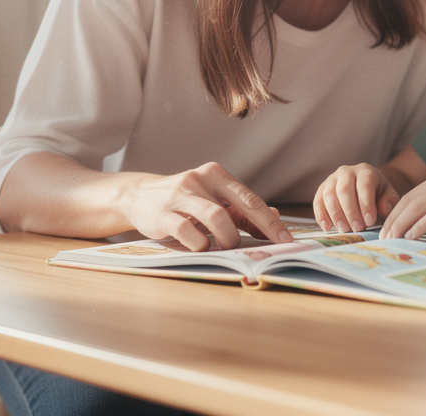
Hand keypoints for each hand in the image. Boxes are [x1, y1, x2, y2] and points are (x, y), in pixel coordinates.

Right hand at [124, 162, 291, 250]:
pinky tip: (200, 246)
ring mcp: (180, 195)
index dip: (271, 221)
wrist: (138, 195)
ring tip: (223, 248)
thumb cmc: (184, 201)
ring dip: (226, 239)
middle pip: (238, 207)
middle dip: (257, 231)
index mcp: (216, 174)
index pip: (251, 199)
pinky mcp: (162, 213)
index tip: (287, 240)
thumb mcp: (212, 199)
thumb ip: (241, 210)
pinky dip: (200, 244)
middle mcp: (200, 179)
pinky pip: (188, 231)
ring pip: (216, 218)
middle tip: (258, 250)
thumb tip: (275, 219)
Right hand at [314, 163, 400, 232]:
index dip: (366, 204)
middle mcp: (346, 172)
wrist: (364, 187)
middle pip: (344, 190)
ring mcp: (332, 179)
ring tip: (344, 229)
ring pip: (329, 195)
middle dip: (351, 211)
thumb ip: (389, 201)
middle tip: (358, 228)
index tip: (370, 221)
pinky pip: (318, 201)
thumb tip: (383, 209)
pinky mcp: (321, 189)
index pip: (364, 185)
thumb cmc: (377, 193)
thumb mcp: (388, 195)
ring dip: (336, 214)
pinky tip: (327, 227)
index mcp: (365, 171)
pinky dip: (321, 215)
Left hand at [380, 173, 425, 239]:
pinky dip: (419, 227)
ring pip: (416, 208)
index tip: (385, 230)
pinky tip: (410, 237)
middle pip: (408, 201)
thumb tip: (421, 224)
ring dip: (401, 225)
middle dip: (393, 220)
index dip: (394, 214)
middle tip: (383, 238)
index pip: (409, 197)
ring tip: (392, 240)